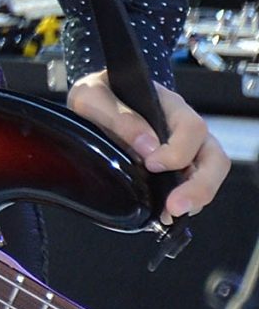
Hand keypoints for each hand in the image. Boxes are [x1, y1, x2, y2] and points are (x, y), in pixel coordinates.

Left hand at [67, 71, 230, 222]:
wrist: (94, 102)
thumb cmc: (98, 94)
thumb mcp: (94, 97)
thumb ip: (119, 117)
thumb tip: (147, 146)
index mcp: (169, 105)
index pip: (192, 128)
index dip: (178, 150)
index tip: (152, 164)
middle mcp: (184, 128)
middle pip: (213, 156)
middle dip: (200, 185)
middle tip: (175, 206)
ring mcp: (185, 148)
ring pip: (209, 174)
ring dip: (195, 197)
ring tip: (171, 214)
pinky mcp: (176, 167)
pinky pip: (192, 185)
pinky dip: (184, 200)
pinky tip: (165, 214)